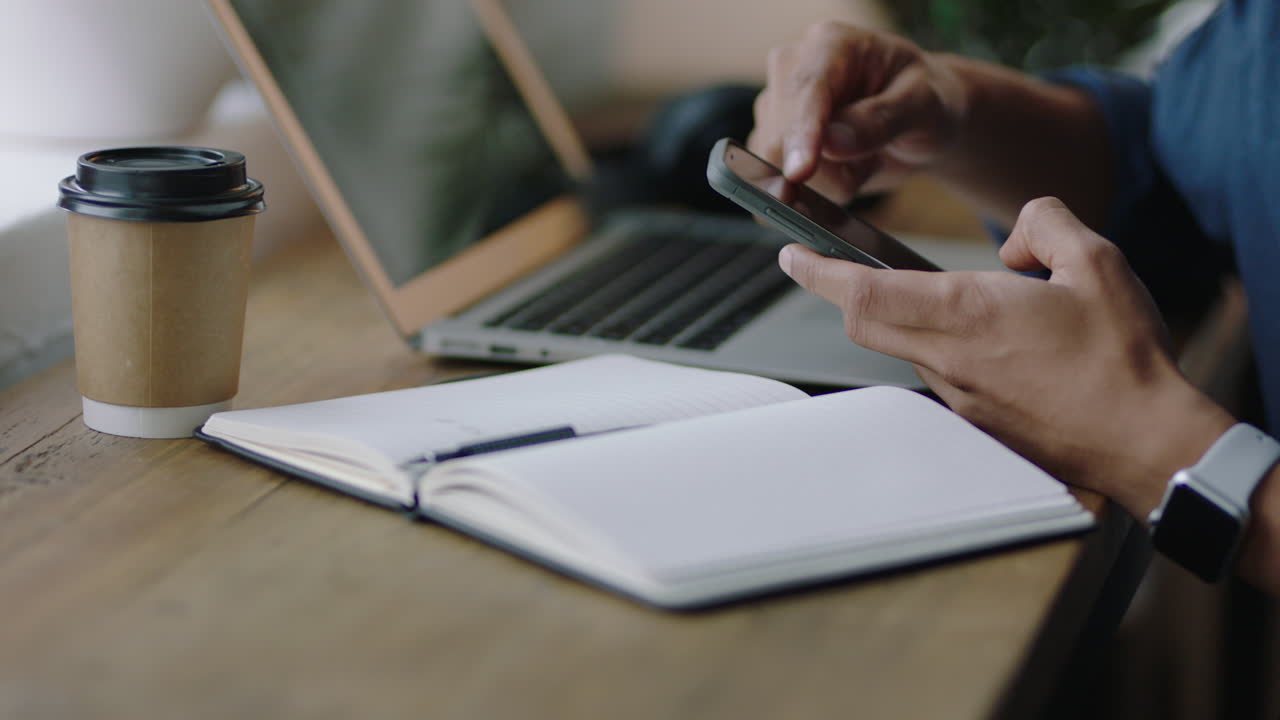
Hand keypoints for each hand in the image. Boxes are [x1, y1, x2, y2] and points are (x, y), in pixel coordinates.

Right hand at [748, 21, 967, 202]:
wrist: (918, 123)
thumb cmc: (924, 101)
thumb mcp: (923, 105)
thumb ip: (881, 119)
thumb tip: (832, 142)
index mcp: (830, 45)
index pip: (805, 89)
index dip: (801, 132)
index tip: (801, 171)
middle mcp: (792, 69)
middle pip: (779, 136)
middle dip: (824, 170)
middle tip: (869, 163)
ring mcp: (776, 106)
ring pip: (774, 165)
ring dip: (823, 181)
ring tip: (860, 161)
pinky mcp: (771, 140)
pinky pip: (772, 181)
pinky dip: (810, 191)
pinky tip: (842, 173)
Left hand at [778, 197, 1235, 517]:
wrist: (1146, 443)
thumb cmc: (1123, 357)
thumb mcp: (1096, 261)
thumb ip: (1046, 225)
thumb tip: (1014, 239)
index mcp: (967, 313)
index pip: (864, 290)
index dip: (818, 272)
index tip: (791, 255)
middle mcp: (949, 358)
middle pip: (864, 322)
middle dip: (838, 291)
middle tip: (824, 266)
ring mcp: (958, 396)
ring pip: (903, 347)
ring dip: (896, 316)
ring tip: (927, 290)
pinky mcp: (977, 420)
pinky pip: (938, 372)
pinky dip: (936, 345)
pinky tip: (980, 336)